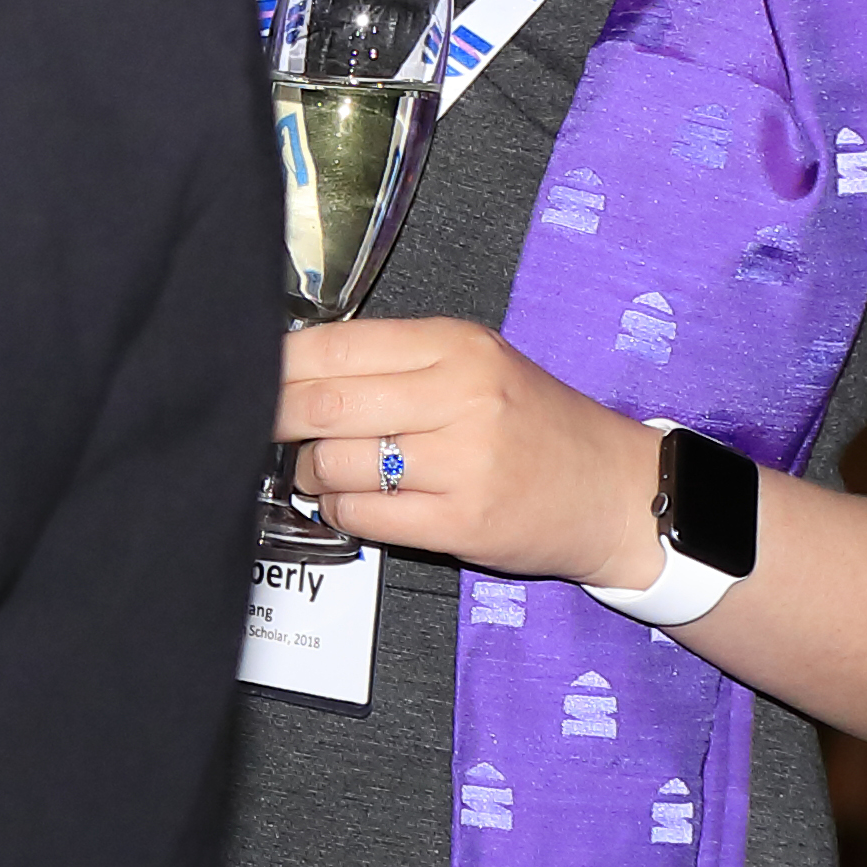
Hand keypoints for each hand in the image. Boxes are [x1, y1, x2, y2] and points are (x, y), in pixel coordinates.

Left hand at [275, 316, 665, 597]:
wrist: (614, 489)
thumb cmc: (536, 425)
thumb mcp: (475, 365)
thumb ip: (393, 362)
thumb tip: (292, 366)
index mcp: (456, 345)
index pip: (333, 346)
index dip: (276, 366)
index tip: (252, 376)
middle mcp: (461, 395)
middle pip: (323, 405)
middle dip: (276, 421)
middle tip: (267, 429)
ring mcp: (464, 461)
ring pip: (335, 464)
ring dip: (311, 474)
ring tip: (325, 472)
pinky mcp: (463, 521)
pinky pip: (363, 516)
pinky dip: (341, 512)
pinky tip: (356, 504)